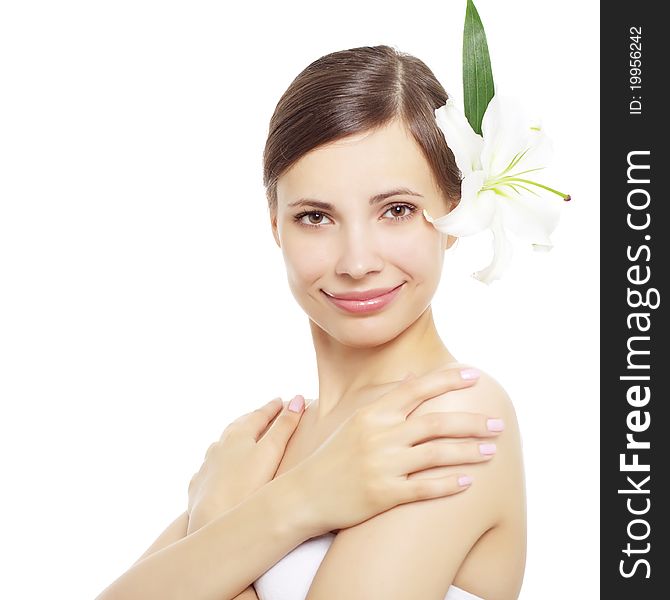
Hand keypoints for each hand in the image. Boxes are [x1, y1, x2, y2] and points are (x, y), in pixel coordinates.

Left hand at [187, 395, 305, 533]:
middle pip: (238, 426)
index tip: (282, 401)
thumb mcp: (271, 452)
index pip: (259, 415)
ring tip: (245, 439)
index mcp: (238, 435)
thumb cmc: (245, 487)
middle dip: (253, 418)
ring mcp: (207, 466)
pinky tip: (222, 468)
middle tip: (265, 414)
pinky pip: (210, 467)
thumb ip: (285, 426)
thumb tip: (298, 399)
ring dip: (235, 439)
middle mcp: (219, 446)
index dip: (273, 408)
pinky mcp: (200, 486)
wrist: (211, 521)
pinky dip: (220, 462)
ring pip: (222, 446)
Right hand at [293, 366, 502, 534]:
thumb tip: (412, 376)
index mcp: (374, 413)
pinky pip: (424, 488)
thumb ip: (386, 399)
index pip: (417, 388)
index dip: (448, 380)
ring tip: (493, 451)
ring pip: (436, 454)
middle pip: (436, 422)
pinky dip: (449, 484)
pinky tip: (469, 481)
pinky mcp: (383, 494)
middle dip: (472, 422)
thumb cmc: (333, 455)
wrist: (305, 494)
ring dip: (469, 452)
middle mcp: (380, 435)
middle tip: (499, 423)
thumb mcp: (355, 420)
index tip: (475, 375)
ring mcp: (382, 465)